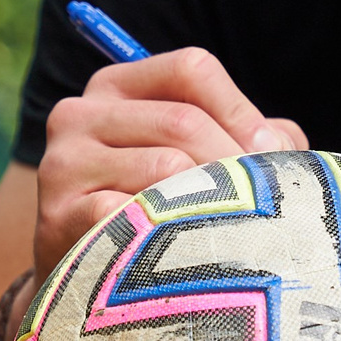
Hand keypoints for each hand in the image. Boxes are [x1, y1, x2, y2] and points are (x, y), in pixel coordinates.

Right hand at [36, 48, 306, 273]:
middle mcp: (79, 113)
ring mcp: (63, 162)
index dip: (240, 109)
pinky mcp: (58, 214)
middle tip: (260, 201)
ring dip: (209, 200)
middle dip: (234, 161)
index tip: (271, 154)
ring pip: (166, 167)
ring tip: (227, 226)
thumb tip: (282, 147)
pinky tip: (179, 249)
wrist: (83, 271)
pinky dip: (167, 231)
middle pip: (183, 120)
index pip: (190, 69)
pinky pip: (134, 214)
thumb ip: (243, 135)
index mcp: (115, 86)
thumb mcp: (192, 153)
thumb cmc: (155, 204)